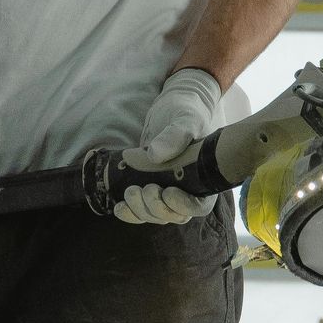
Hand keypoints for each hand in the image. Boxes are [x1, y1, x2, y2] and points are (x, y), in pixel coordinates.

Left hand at [115, 68, 222, 227]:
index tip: (167, 191)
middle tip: (143, 188)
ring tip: (129, 191)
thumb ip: (175, 135)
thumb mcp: (185, 119)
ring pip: (156, 214)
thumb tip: (155, 154)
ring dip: (140, 210)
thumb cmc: (187, 112)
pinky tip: (118, 206)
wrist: (173, 107)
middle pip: (174, 215)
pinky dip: (129, 212)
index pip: (198, 206)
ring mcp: (168, 191)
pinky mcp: (150, 188)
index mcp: (204, 179)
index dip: (183, 205)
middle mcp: (189, 190)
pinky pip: (141, 210)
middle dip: (156, 207)